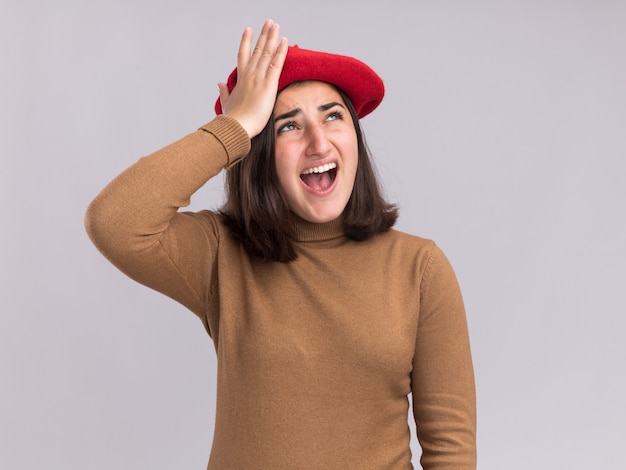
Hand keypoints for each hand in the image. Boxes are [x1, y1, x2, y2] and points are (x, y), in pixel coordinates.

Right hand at [218, 20, 287, 138]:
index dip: (246, 41)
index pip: (243, 55)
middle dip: (264, 35)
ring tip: (276, 25)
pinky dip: (281, 52)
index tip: (248, 29)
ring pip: (266, 53)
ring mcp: (258, 78)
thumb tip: (219, 84)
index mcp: (240, 79)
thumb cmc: (233, 119)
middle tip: (269, 22)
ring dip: (272, 38)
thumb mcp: (226, 103)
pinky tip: (284, 41)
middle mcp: (249, 75)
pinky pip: (276, 64)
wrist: (236, 126)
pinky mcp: (268, 85)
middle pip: (257, 50)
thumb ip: (224, 92)